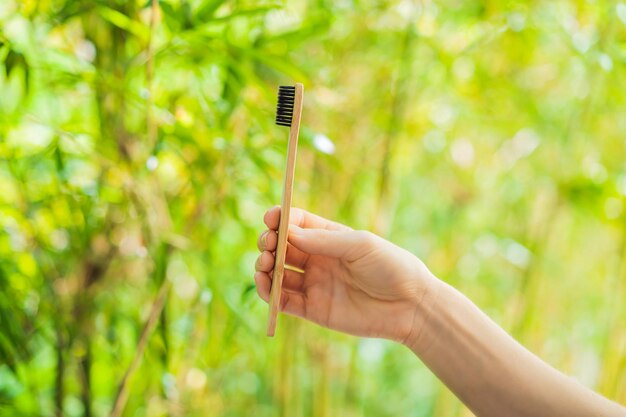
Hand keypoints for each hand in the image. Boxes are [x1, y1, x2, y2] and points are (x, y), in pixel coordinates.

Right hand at [254, 206, 437, 342]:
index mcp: (329, 238)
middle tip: (269, 245)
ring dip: (264, 267)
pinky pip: (283, 301)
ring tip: (264, 264)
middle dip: (269, 242)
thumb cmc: (391, 266)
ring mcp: (314, 284)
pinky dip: (269, 293)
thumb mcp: (359, 245)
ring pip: (277, 274)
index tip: (270, 219)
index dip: (280, 220)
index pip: (296, 224)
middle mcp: (318, 259)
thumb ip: (323, 241)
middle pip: (282, 247)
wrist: (410, 305)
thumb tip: (288, 233)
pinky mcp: (313, 309)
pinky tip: (266, 285)